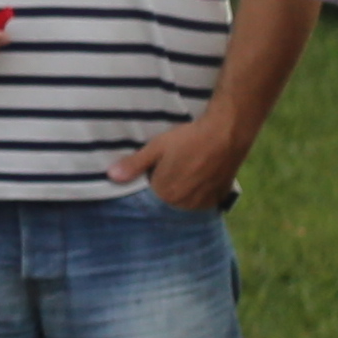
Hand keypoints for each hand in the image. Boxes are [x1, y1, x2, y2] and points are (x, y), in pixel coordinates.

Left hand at [109, 112, 251, 211]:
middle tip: (173, 167)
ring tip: (186, 170)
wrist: (226, 133)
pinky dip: (198, 193)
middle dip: (166, 188)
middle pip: (168, 201)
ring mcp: (204, 203)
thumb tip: (111, 176)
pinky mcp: (219, 197)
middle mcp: (186, 204)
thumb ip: (134, 165)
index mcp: (167, 195)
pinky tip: (198, 176)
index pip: (149, 197)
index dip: (150, 182)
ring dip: (182, 192)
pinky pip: (202, 201)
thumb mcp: (156, 148)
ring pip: (185, 202)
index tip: (154, 169)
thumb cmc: (188, 139)